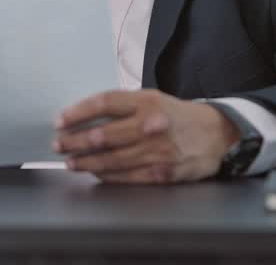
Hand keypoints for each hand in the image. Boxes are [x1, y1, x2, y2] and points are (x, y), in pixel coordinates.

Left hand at [52, 90, 238, 183]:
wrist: (217, 135)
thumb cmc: (178, 116)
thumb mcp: (154, 99)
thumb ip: (124, 107)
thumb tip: (86, 118)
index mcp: (147, 101)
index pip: (104, 104)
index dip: (78, 112)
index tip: (60, 120)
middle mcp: (150, 125)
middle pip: (103, 135)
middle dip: (75, 141)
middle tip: (58, 144)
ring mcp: (156, 151)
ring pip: (111, 159)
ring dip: (86, 162)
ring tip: (70, 161)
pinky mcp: (162, 173)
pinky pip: (126, 177)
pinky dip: (107, 175)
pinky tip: (94, 173)